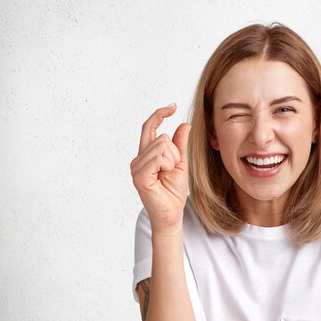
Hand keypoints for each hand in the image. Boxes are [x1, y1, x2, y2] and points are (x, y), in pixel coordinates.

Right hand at [130, 104, 190, 232]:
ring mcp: (136, 167)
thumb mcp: (181, 163)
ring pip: (161, 146)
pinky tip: (163, 177)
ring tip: (167, 176)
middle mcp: (138, 159)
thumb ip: (181, 144)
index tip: (173, 106)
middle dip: (175, 153)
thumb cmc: (174, 192)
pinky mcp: (139, 176)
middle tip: (172, 171)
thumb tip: (184, 124)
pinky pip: (157, 158)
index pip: (150, 128)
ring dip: (172, 161)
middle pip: (162, 138)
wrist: (173, 214)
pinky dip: (166, 166)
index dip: (159, 114)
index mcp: (146, 155)